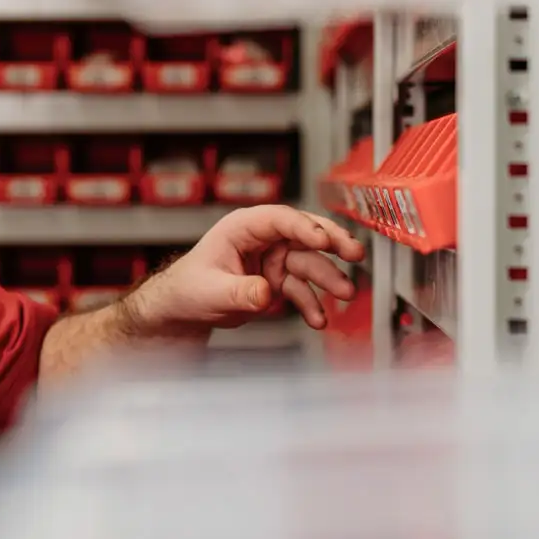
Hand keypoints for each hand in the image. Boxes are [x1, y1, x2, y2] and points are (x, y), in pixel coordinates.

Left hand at [121, 206, 365, 336]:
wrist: (184, 310)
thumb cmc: (188, 288)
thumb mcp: (211, 291)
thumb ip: (239, 292)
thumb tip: (265, 292)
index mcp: (242, 227)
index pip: (279, 219)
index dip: (304, 227)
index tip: (324, 241)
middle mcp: (262, 239)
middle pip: (304, 234)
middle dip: (332, 242)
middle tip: (355, 253)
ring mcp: (273, 260)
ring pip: (309, 263)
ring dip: (328, 278)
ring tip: (344, 293)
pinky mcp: (278, 281)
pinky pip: (301, 290)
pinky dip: (312, 304)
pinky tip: (319, 319)